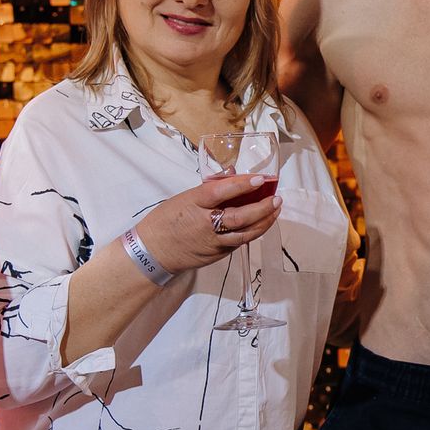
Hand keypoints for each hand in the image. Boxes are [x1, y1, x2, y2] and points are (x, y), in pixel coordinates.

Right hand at [133, 175, 280, 272]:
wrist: (153, 253)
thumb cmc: (166, 221)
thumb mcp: (183, 198)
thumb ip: (209, 188)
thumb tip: (232, 175)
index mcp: (194, 204)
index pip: (221, 192)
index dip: (241, 185)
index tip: (260, 179)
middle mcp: (206, 224)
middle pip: (239, 216)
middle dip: (262, 207)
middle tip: (276, 198)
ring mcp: (213, 242)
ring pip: (245, 233)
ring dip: (264, 222)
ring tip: (276, 210)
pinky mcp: (218, 254)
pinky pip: (239, 242)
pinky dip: (253, 232)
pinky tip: (262, 223)